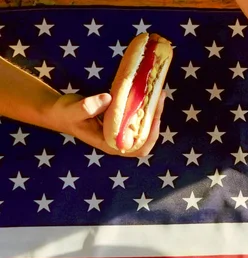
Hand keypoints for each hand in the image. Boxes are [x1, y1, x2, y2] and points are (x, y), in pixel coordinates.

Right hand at [48, 92, 165, 156]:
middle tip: (160, 96)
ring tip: (158, 92)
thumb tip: (108, 98)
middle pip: (146, 136)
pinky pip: (138, 116)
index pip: (139, 149)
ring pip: (144, 125)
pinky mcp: (121, 121)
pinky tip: (149, 92)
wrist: (60, 112)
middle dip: (156, 117)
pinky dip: (145, 106)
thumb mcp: (73, 110)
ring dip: (153, 110)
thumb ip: (87, 107)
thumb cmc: (66, 115)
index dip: (150, 136)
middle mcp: (120, 141)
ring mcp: (122, 131)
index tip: (155, 118)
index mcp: (111, 144)